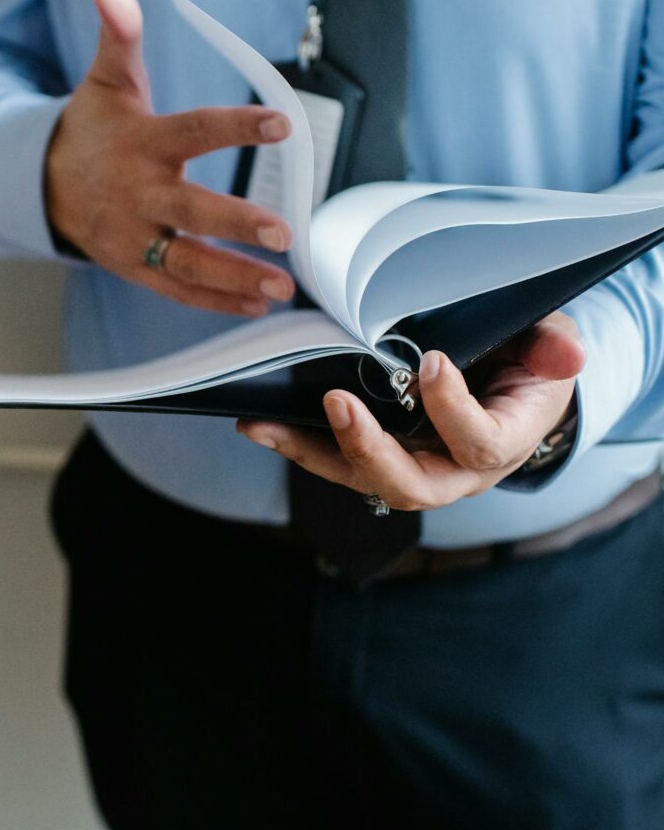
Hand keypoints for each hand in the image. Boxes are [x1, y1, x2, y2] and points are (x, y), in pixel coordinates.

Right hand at [45, 0, 294, 314]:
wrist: (48, 187)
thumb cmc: (95, 132)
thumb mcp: (108, 82)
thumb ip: (120, 37)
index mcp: (141, 144)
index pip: (194, 130)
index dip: (237, 127)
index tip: (283, 123)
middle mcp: (139, 194)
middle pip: (191, 210)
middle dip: (237, 223)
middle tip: (283, 234)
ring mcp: (137, 237)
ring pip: (189, 261)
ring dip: (236, 276)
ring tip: (282, 286)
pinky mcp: (138, 268)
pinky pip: (180, 289)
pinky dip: (217, 300)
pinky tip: (257, 303)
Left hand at [237, 312, 585, 509]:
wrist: (512, 388)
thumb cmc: (528, 363)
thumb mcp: (548, 344)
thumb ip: (552, 347)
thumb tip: (569, 352)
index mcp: (503, 442)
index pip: (478, 443)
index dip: (452, 410)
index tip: (430, 362)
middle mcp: (456, 471)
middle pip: (411, 485)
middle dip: (370, 449)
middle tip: (337, 403)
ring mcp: (417, 468)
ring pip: (364, 480)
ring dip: (314, 453)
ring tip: (264, 425)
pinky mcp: (384, 457)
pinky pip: (341, 463)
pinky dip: (301, 445)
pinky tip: (260, 425)